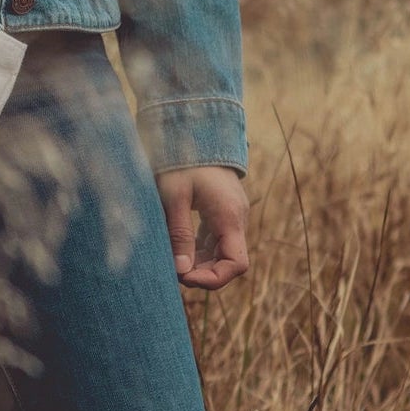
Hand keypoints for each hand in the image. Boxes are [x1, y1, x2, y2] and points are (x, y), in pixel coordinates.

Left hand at [155, 165, 249, 290]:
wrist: (195, 131)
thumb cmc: (182, 161)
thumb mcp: (174, 197)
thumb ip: (179, 234)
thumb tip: (181, 271)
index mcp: (229, 217)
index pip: (236, 264)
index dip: (213, 279)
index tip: (185, 278)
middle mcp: (236, 218)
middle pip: (229, 261)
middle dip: (203, 273)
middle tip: (173, 273)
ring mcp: (231, 215)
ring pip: (222, 252)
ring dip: (200, 263)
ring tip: (172, 263)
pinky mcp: (222, 211)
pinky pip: (215, 239)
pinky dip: (199, 250)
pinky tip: (178, 250)